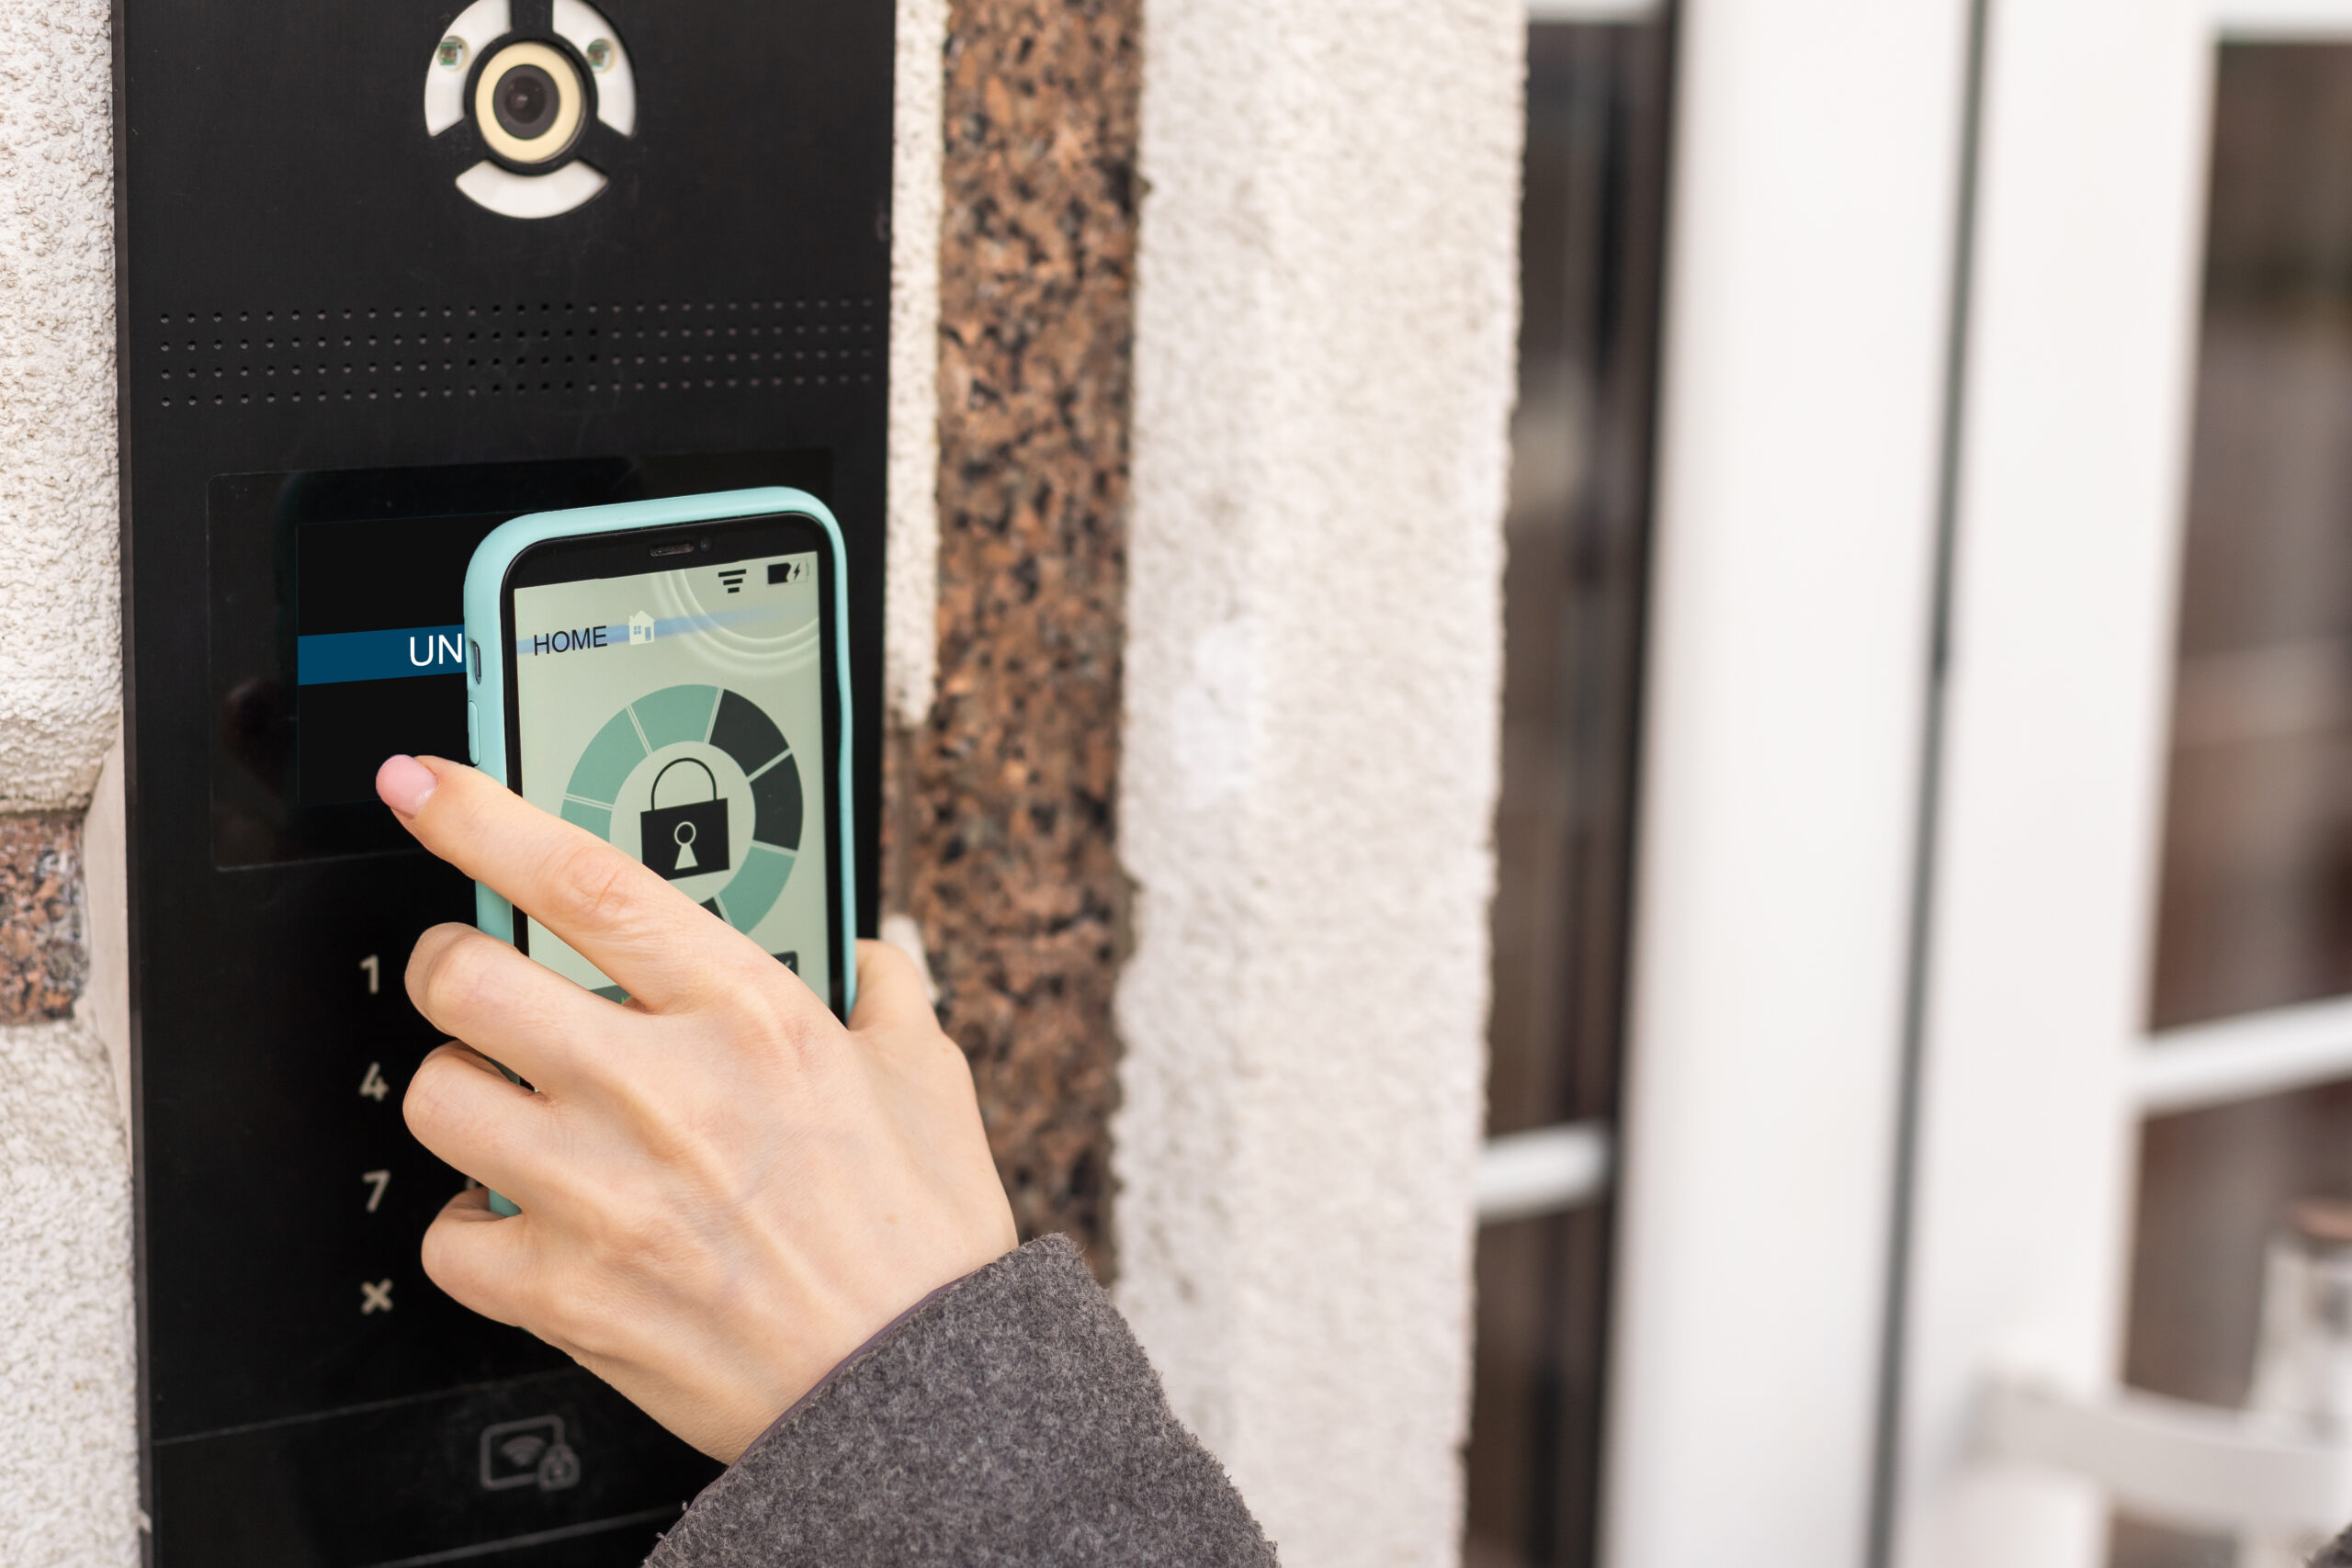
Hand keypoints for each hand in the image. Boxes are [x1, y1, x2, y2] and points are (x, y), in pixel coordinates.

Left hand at [374, 754, 1017, 1462]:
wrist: (916, 1389)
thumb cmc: (925, 1242)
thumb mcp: (928, 1081)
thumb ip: (886, 996)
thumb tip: (868, 957)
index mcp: (747, 1013)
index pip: (583, 880)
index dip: (481, 817)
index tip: (426, 786)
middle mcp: (659, 1086)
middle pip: (465, 978)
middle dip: (451, 967)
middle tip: (475, 981)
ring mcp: (599, 1190)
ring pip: (435, 1096)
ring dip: (462, 1093)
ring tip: (509, 1108)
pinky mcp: (563, 1290)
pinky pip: (446, 1236)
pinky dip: (470, 1228)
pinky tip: (519, 1221)